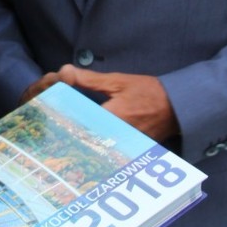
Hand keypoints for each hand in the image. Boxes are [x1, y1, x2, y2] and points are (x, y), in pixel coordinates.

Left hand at [20, 64, 177, 142]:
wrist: (178, 107)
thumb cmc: (149, 91)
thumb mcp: (118, 82)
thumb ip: (90, 80)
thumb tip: (66, 72)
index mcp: (112, 117)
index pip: (79, 126)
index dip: (62, 127)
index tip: (48, 127)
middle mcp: (117, 135)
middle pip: (85, 142)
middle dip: (69, 141)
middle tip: (51, 141)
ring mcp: (124, 146)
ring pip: (96, 150)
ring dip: (81, 147)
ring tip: (63, 147)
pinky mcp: (130, 151)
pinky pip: (108, 153)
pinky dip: (97, 151)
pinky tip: (85, 149)